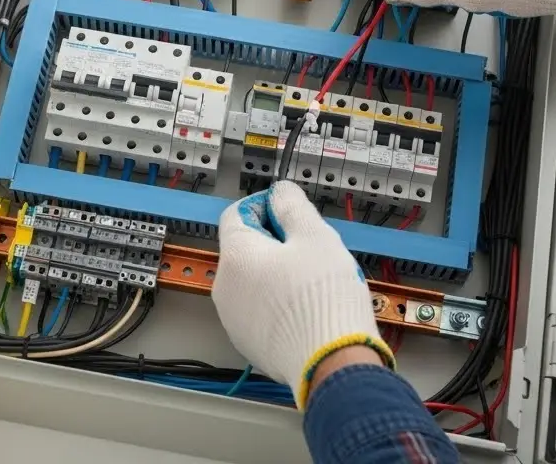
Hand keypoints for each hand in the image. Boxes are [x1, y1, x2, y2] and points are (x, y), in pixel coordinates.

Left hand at [213, 182, 394, 407]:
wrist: (330, 362)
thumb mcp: (315, 235)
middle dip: (276, 244)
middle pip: (246, 250)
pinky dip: (279, 304)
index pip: (236, 214)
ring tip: (313, 283)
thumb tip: (280, 193)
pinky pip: (261, 311)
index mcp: (235, 256)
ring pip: (254, 282)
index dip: (264, 206)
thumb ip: (292, 206)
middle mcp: (225, 288)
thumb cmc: (322, 299)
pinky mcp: (249, 343)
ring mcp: (234, 319)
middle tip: (311, 250)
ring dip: (278, 275)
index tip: (288, 212)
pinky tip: (308, 309)